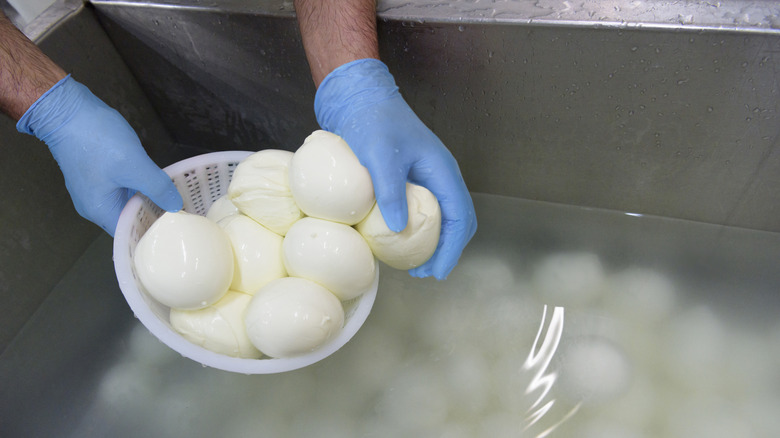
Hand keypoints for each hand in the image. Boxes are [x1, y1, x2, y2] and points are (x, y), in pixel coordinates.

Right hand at [16, 75, 181, 235]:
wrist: (66, 109)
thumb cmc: (96, 138)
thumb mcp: (135, 165)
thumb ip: (157, 188)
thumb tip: (176, 206)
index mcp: (100, 210)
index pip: (130, 233)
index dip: (154, 232)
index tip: (176, 227)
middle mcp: (94, 205)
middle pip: (129, 219)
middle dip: (154, 216)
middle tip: (182, 214)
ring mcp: (94, 189)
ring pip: (127, 202)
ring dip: (148, 200)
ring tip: (174, 200)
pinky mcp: (96, 174)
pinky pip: (122, 188)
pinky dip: (139, 187)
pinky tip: (156, 182)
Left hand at [315, 59, 476, 279]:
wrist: (357, 97)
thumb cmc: (371, 121)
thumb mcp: (379, 156)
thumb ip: (389, 190)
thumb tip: (397, 229)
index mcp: (441, 170)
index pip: (460, 216)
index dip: (452, 247)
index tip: (438, 271)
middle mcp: (438, 175)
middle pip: (456, 220)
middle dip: (446, 250)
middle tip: (425, 273)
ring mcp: (424, 176)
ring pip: (439, 217)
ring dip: (431, 242)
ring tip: (412, 264)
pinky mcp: (407, 178)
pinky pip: (419, 210)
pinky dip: (414, 230)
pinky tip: (396, 240)